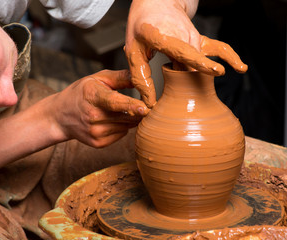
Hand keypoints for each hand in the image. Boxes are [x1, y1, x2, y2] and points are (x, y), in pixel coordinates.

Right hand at [52, 69, 148, 147]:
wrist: (60, 116)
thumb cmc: (81, 93)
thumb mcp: (97, 79)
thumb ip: (121, 77)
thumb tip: (141, 77)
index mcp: (92, 96)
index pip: (114, 102)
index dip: (131, 105)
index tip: (146, 107)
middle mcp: (92, 116)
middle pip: (126, 116)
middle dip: (138, 111)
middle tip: (141, 104)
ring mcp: (95, 132)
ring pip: (126, 126)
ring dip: (129, 118)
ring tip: (115, 110)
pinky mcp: (98, 143)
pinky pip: (121, 134)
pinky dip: (121, 127)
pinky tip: (109, 120)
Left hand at [124, 0, 247, 107]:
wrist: (156, 4)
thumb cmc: (142, 27)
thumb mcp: (132, 51)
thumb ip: (140, 77)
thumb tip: (151, 103)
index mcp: (162, 36)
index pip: (183, 51)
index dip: (199, 62)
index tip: (216, 71)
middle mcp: (182, 35)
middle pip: (192, 65)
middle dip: (187, 81)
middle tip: (181, 90)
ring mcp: (194, 37)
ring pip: (200, 63)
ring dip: (198, 75)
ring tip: (208, 74)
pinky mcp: (200, 40)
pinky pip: (219, 48)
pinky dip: (231, 57)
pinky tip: (240, 68)